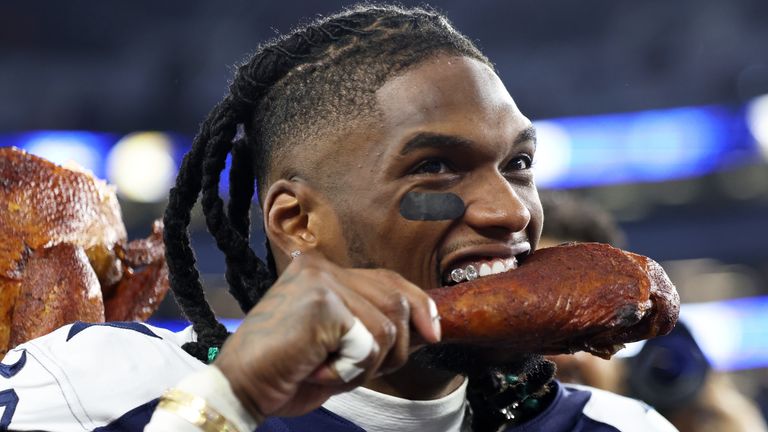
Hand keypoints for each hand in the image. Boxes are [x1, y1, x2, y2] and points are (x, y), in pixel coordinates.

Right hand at [213, 254, 440, 419]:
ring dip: (363, 365)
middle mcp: (323, 268)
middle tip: (349, 369)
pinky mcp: (322, 303)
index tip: (433, 332)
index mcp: (324, 271)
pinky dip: (348, 370)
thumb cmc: (286, 372)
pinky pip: (367, 344)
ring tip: (324, 367)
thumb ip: (371, 325)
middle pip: (396, 302)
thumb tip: (424, 326)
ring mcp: (322, 282)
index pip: (389, 279)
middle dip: (391, 349)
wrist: (240, 388)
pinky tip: (316, 368)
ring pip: (385, 329)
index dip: (419, 305)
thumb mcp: (338, 344)